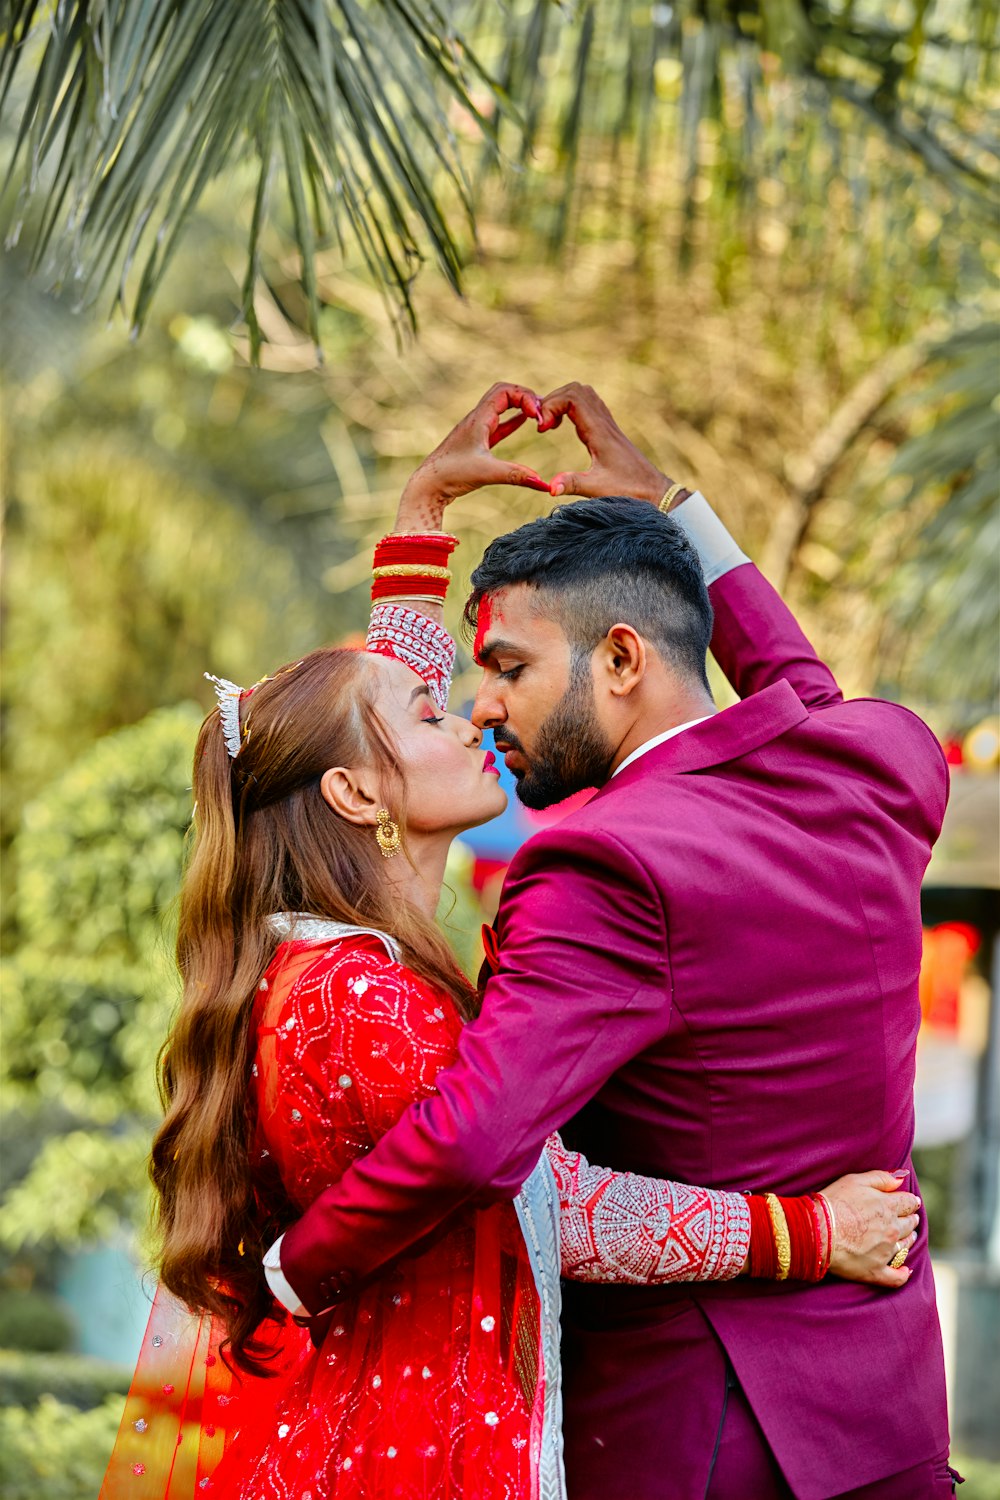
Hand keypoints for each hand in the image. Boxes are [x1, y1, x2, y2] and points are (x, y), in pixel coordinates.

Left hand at [394, 383, 549, 531]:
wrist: (428, 486)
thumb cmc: (452, 475)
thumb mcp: (487, 473)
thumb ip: (517, 475)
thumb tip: (545, 485)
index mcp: (479, 418)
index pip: (505, 390)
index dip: (525, 397)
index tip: (537, 416)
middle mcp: (477, 419)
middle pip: (504, 392)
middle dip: (525, 396)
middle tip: (542, 411)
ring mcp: (476, 429)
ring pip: (501, 406)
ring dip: (519, 406)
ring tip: (538, 414)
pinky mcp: (476, 442)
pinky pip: (498, 423)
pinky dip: (513, 419)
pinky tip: (524, 422)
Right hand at [536, 382, 671, 505]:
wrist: (654, 491)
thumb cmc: (629, 490)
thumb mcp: (598, 489)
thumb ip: (573, 484)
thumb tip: (549, 488)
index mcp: (599, 432)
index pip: (572, 398)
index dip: (552, 405)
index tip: (542, 428)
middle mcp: (604, 423)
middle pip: (575, 390)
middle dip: (553, 400)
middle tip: (542, 424)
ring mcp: (607, 424)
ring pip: (583, 394)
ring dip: (562, 401)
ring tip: (549, 424)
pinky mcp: (608, 430)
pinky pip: (588, 405)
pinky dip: (571, 407)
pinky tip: (563, 426)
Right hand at [820, 1171, 920, 1288]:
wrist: (817, 1230)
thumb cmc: (833, 1202)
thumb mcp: (855, 1181)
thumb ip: (881, 1178)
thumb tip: (901, 1179)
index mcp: (888, 1206)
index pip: (908, 1203)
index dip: (910, 1201)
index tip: (911, 1201)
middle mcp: (892, 1229)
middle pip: (909, 1223)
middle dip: (911, 1219)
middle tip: (910, 1218)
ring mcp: (885, 1252)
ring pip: (906, 1246)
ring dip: (909, 1240)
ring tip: (909, 1237)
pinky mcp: (876, 1271)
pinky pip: (896, 1278)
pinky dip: (902, 1275)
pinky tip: (905, 1271)